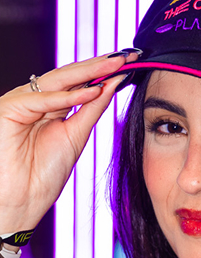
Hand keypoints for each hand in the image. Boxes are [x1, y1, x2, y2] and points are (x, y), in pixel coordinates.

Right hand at [0, 53, 137, 233]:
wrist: (21, 201)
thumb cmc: (43, 175)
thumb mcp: (76, 136)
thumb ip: (91, 109)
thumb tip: (112, 83)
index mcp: (50, 106)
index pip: (79, 82)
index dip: (104, 72)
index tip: (131, 64)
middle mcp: (34, 99)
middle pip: (70, 76)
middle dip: (100, 65)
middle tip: (127, 56)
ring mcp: (21, 101)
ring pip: (57, 80)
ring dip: (88, 71)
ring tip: (115, 64)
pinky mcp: (9, 108)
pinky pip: (42, 98)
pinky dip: (67, 95)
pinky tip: (92, 91)